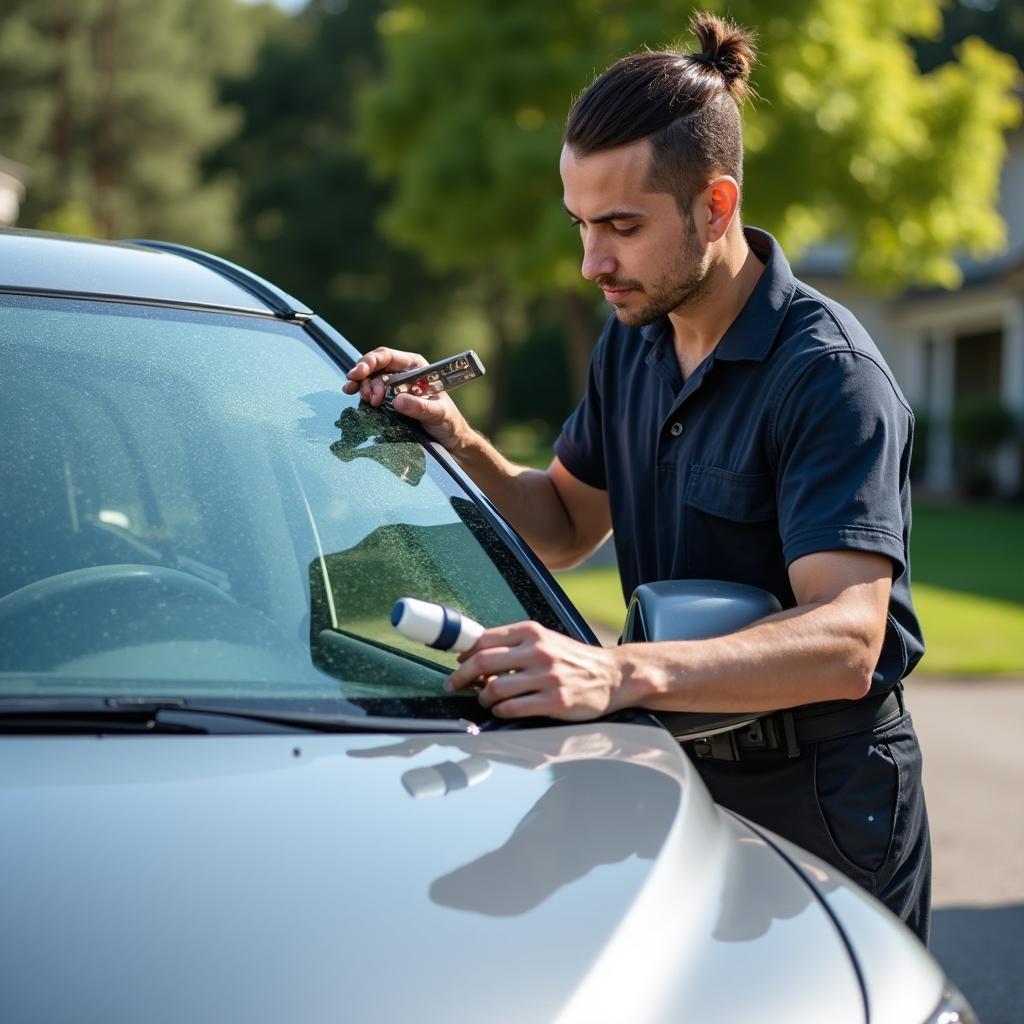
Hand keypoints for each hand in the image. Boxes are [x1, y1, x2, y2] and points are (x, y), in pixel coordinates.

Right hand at [343, 346, 467, 451]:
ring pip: (371, 379)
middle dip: (363, 375)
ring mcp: (394, 386)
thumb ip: (420, 407)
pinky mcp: (389, 400)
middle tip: (358, 390)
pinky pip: (371, 392)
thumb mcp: (438, 414)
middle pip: (376, 366)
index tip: (359, 373)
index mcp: (416, 367)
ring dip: (363, 387)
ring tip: (366, 400)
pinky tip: (356, 397)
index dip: (371, 362)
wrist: (449, 438)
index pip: (388, 357)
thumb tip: (397, 401)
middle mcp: (403, 373)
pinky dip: (362, 394)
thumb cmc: (448, 421)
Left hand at [447, 621, 627, 720]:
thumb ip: (514, 645)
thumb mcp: (545, 640)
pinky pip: (513, 708)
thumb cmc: (573, 659)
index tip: (456, 664)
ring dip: (483, 698)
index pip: (484, 639)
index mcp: (532, 632)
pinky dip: (501, 711)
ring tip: (485, 700)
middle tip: (453, 685)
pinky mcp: (555, 701)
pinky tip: (502, 710)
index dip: (463, 654)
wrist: (613, 675)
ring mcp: (547, 677)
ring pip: (495, 688)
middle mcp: (538, 651)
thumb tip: (474, 655)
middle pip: (483, 662)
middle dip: (461, 677)